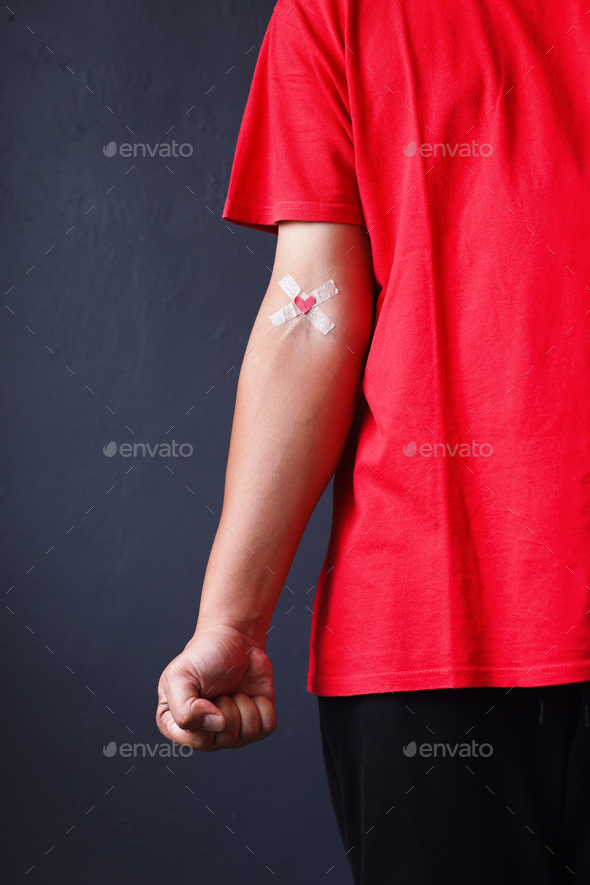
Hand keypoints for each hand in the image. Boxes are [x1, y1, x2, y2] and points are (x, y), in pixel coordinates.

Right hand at [156, 625, 276, 750]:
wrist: (235, 638)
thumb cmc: (204, 655)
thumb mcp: (180, 676)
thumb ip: (184, 710)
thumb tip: (218, 725)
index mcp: (178, 725)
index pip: (194, 741)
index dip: (204, 718)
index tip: (204, 694)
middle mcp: (205, 733)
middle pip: (226, 738)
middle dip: (228, 707)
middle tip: (220, 688)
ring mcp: (232, 731)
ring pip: (248, 733)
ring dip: (245, 704)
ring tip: (234, 689)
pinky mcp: (256, 722)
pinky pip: (267, 727)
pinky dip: (263, 706)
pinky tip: (251, 694)